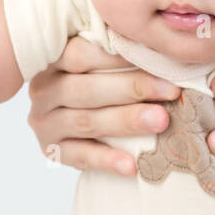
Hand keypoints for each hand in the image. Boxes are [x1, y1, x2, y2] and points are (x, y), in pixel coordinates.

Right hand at [27, 37, 179, 173]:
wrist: (77, 123)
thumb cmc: (98, 84)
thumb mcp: (99, 63)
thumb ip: (118, 53)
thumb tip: (159, 48)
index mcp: (53, 59)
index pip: (81, 54)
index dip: (118, 57)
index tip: (157, 58)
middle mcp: (44, 90)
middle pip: (87, 89)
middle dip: (132, 88)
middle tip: (171, 91)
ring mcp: (45, 122)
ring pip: (86, 121)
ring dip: (126, 121)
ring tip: (161, 121)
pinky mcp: (51, 151)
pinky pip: (80, 157)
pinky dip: (107, 160)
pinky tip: (131, 165)